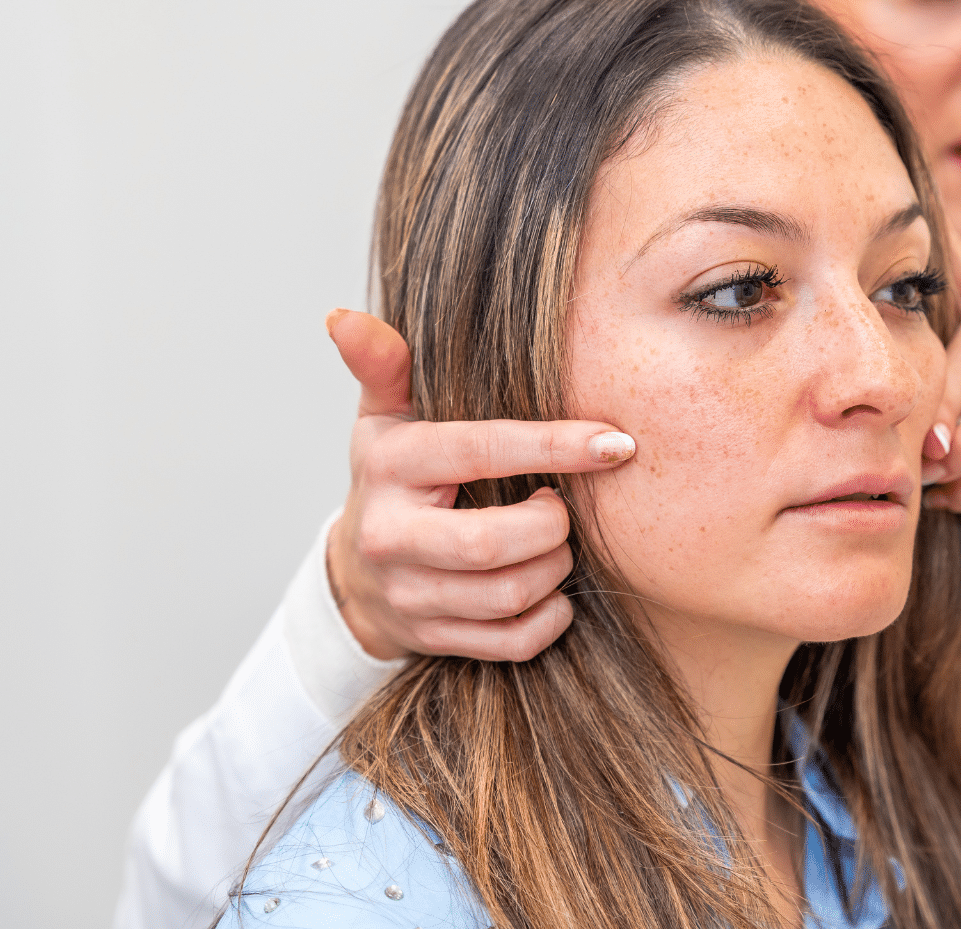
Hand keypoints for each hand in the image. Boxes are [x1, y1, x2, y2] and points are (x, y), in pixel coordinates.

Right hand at [323, 309, 636, 660]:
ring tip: (557, 542)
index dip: (555, 446)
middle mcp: (391, 535)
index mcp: (390, 465)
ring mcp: (409, 594)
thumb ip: (384, 365)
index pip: (480, 450)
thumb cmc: (393, 479)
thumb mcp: (383, 418)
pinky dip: (549, 619)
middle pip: (491, 543)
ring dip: (555, 569)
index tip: (617, 442)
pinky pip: (511, 642)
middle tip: (566, 507)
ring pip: (507, 595)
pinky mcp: (432, 638)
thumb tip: (343, 318)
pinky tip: (552, 591)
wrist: (355, 574)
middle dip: (551, 526)